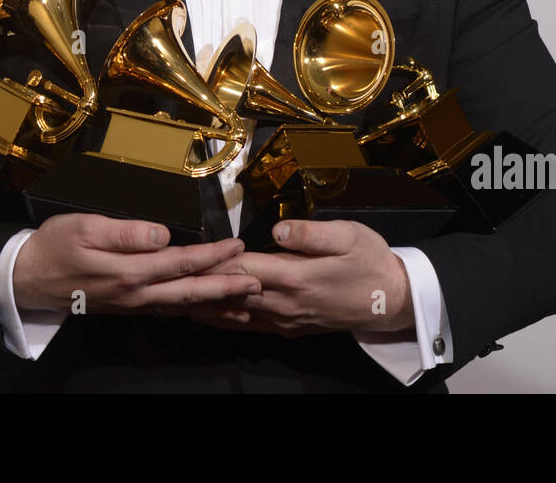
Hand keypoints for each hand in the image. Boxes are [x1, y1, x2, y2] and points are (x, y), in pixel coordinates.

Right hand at [12, 213, 260, 315]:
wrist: (26, 278)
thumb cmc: (54, 246)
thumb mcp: (84, 228)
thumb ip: (126, 233)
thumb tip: (162, 234)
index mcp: (130, 271)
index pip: (181, 262)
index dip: (212, 255)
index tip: (238, 246)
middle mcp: (136, 293)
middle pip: (190, 291)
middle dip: (226, 287)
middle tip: (259, 284)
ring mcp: (133, 303)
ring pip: (182, 305)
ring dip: (215, 303)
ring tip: (244, 303)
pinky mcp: (128, 305)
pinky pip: (168, 309)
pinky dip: (193, 308)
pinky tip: (205, 307)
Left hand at [188, 220, 414, 335]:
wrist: (393, 300)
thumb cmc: (371, 261)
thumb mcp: (349, 236)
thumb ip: (311, 233)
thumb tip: (277, 228)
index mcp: (296, 276)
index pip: (242, 268)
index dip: (212, 262)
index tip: (185, 256)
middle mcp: (286, 303)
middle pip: (231, 294)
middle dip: (198, 287)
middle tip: (163, 281)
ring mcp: (287, 319)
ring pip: (237, 315)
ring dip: (205, 307)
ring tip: (172, 301)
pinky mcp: (292, 327)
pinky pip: (251, 326)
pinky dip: (225, 320)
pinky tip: (208, 316)